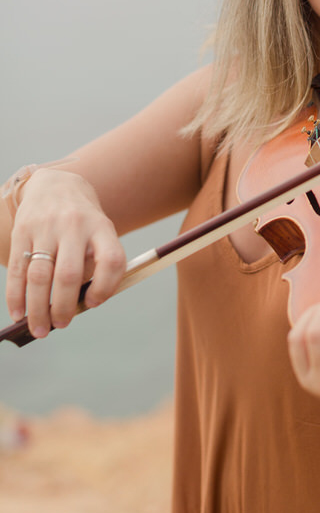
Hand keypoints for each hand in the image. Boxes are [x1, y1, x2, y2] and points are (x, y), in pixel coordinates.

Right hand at [6, 169, 125, 337]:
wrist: (57, 185)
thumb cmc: (83, 222)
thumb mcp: (100, 234)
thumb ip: (94, 266)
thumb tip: (80, 306)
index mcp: (101, 227)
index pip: (111, 260)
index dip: (105, 287)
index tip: (93, 303)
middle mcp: (74, 225)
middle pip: (68, 274)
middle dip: (63, 306)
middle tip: (61, 325)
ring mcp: (45, 227)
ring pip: (39, 275)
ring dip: (38, 308)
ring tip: (40, 328)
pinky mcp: (22, 230)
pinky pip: (17, 269)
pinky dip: (16, 296)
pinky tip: (19, 313)